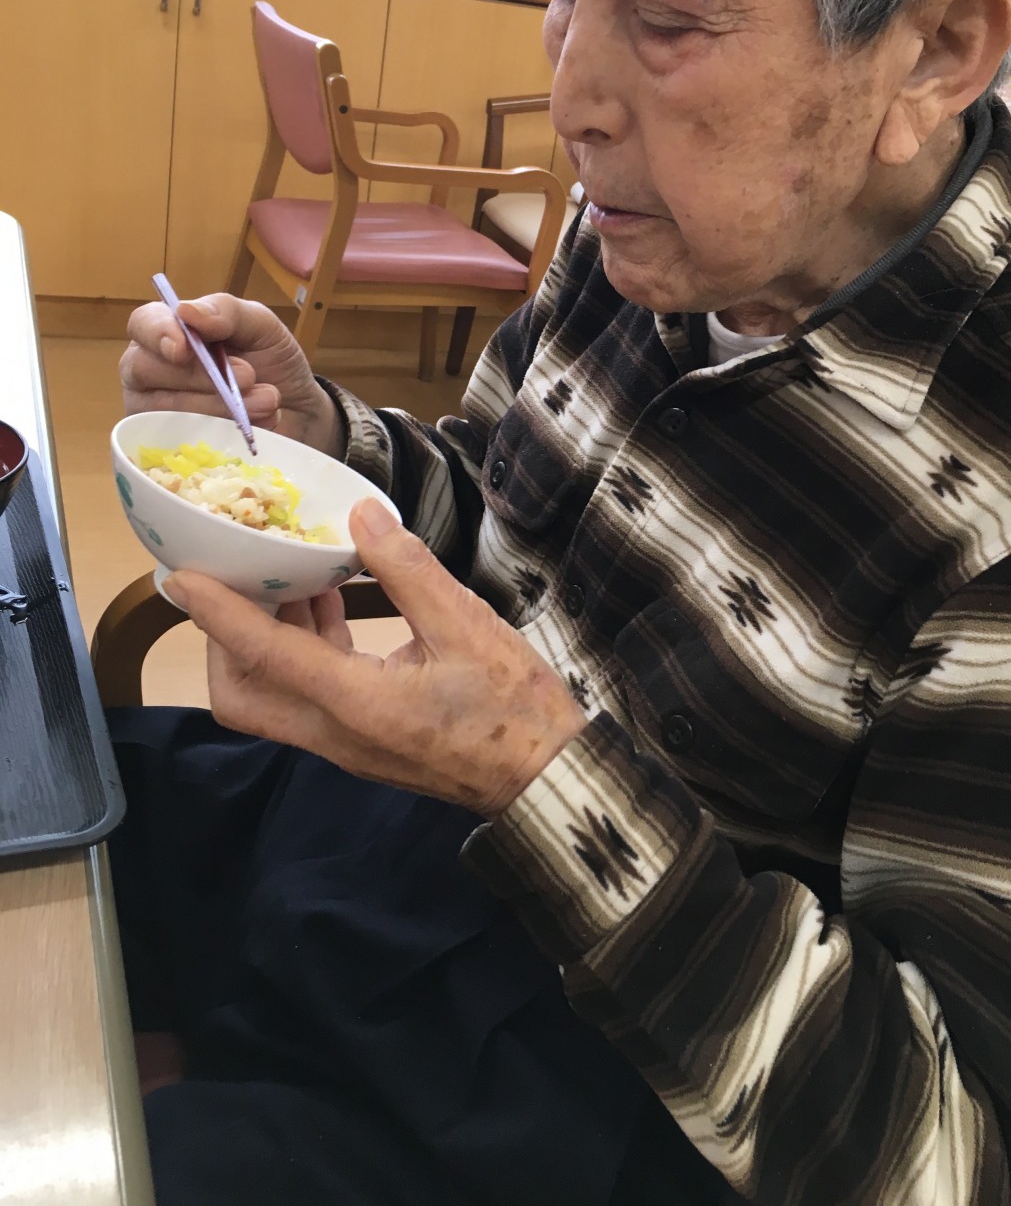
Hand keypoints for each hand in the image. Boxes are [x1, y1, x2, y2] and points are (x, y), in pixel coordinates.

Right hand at [120, 293, 341, 456]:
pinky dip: (222, 433)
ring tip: (266, 401)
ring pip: (166, 409)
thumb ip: (225, 311)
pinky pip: (178, 443)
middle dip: (200, 375)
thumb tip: (185, 311)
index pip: (142, 325)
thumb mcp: (260, 325)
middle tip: (248, 376)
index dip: (157, 334)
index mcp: (167, 331)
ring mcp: (155, 411)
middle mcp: (151, 371)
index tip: (183, 347)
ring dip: (221, 405)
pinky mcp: (169, 447)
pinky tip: (255, 425)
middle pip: (146, 369)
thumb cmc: (272, 362)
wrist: (300, 412)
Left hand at [164, 500, 586, 816]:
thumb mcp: (467, 626)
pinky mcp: (365, 738)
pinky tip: (329, 600)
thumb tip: (362, 514)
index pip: (264, 655)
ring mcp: (348, 742)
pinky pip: (309, 694)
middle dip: (223, 639)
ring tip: (285, 572)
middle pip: (242, 695)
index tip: (181, 576)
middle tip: (234, 579)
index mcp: (356, 703)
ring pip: (272, 696)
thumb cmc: (514, 708)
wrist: (546, 777)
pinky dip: (302, 647)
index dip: (218, 612)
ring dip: (264, 638)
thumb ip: (408, 569)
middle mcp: (337, 732)